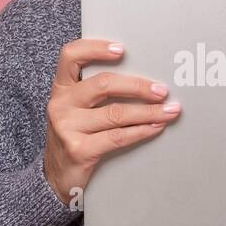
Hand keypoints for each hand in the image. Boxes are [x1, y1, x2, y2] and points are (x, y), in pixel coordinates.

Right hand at [43, 39, 181, 205]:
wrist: (56, 177)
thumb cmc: (74, 136)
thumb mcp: (76, 109)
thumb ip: (96, 92)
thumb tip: (142, 80)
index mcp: (61, 88)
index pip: (71, 56)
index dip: (96, 48)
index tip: (122, 49)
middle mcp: (60, 104)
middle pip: (103, 84)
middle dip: (139, 86)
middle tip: (162, 90)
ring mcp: (67, 127)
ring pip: (116, 113)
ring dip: (149, 111)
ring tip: (168, 110)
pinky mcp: (79, 149)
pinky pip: (118, 136)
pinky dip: (142, 131)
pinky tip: (155, 127)